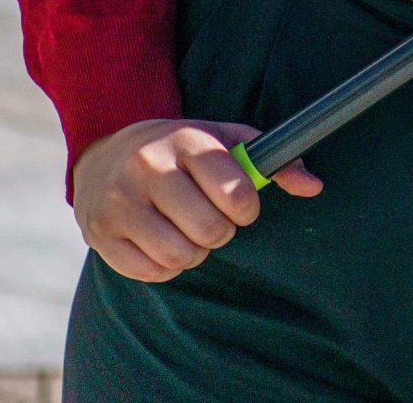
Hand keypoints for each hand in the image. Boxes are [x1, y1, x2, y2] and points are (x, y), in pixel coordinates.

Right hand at [73, 118, 321, 282]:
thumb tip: (313, 186)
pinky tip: (164, 244)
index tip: (242, 206)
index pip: (234, 190)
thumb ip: (273, 161)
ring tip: (191, 232)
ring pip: (179, 255)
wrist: (104, 154)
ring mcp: (118, 203)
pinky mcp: (99, 235)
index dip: (247, 208)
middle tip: (215, 221)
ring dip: (196, 252)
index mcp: (185, 140)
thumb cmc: (180, 150)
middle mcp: (147, 169)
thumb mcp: (225, 140)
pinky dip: (167, 267)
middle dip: (222, 232)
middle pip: (209, 229)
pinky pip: (150, 272)